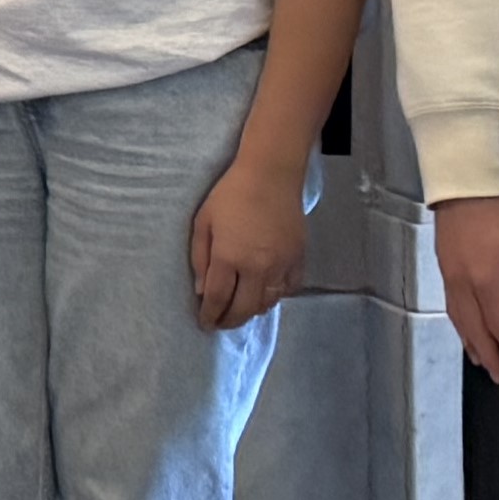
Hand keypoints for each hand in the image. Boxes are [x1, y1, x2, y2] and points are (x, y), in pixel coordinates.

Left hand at [190, 150, 308, 330]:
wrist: (271, 175)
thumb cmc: (230, 195)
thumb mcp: (203, 222)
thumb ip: (200, 259)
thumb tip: (203, 291)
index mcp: (230, 257)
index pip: (218, 298)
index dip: (210, 315)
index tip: (205, 324)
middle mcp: (258, 266)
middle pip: (244, 308)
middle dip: (230, 321)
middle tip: (221, 323)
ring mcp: (282, 264)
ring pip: (268, 302)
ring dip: (252, 310)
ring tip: (241, 310)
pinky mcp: (298, 258)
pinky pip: (289, 289)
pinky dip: (276, 297)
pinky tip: (265, 293)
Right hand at [434, 193, 498, 380]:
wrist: (465, 180)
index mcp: (487, 282)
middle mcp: (464, 285)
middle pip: (476, 329)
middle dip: (490, 355)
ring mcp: (450, 275)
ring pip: (460, 319)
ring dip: (472, 343)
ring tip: (481, 360)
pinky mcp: (444, 265)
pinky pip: (451, 305)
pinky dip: (459, 324)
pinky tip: (464, 326)